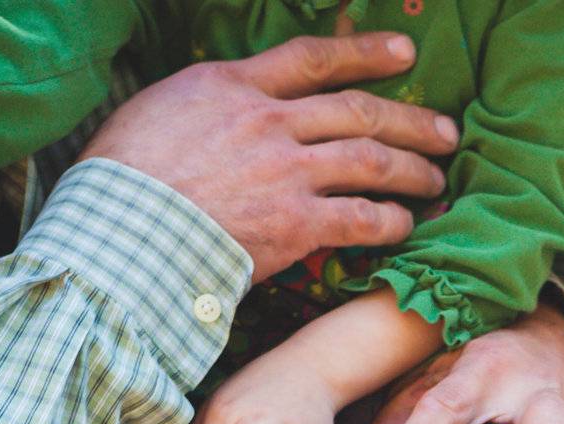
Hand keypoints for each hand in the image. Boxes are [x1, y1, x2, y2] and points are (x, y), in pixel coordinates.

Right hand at [83, 34, 458, 282]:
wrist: (118, 232)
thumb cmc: (117, 183)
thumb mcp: (154, 115)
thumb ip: (199, 111)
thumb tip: (209, 121)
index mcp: (233, 86)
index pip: (312, 59)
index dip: (364, 52)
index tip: (404, 55)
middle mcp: (269, 121)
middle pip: (357, 109)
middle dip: (409, 119)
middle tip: (445, 131)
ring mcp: (286, 172)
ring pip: (369, 159)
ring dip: (411, 168)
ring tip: (436, 179)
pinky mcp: (294, 225)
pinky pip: (359, 218)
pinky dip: (389, 221)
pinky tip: (407, 226)